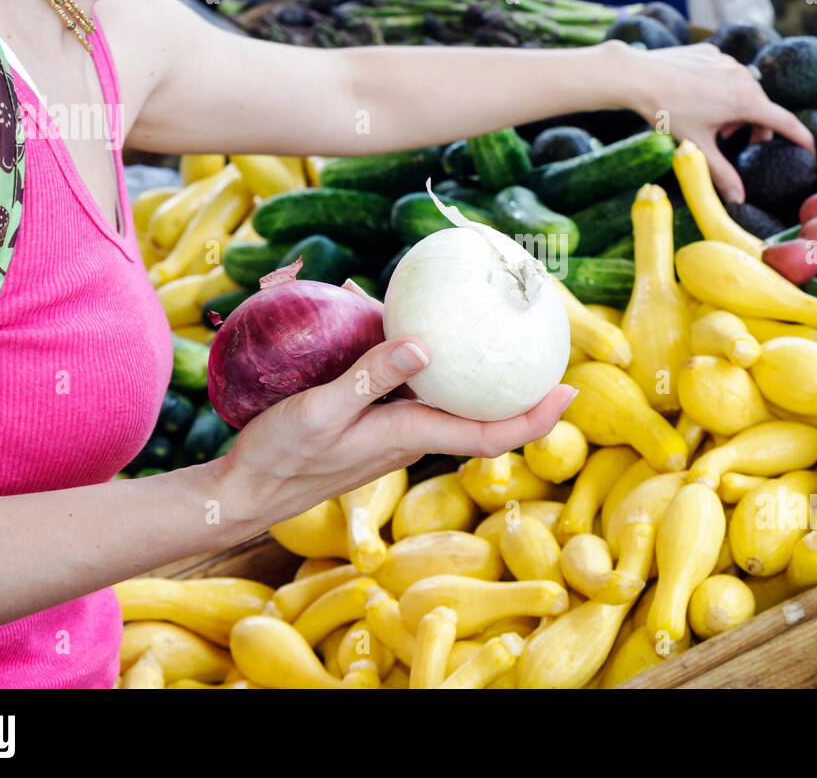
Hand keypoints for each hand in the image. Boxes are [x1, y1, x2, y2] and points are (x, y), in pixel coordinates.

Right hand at [215, 283, 573, 525]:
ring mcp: (390, 428)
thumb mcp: (321, 411)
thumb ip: (369, 377)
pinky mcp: (369, 420)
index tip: (570, 392)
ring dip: (470, 371)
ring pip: (446, 399)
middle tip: (544, 346)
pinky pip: (410, 387)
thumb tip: (426, 344)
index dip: (535, 418)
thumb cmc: (281, 457)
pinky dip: (421, 359)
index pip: (490, 433)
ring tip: (483, 323)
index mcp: (409, 435)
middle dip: (517, 388)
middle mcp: (410, 434)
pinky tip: (401, 323)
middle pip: (480, 414)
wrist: (245, 493)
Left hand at [622, 42, 813, 203]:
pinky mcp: (711, 53)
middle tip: (731, 140)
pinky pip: (725, 74)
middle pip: (762, 107)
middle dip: (753, 127)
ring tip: (710, 122)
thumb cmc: (668, 112)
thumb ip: (721, 174)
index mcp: (746, 101)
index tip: (810, 148)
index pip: (785, 122)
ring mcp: (727, 61)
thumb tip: (739, 199)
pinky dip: (720, 89)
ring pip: (743, 89)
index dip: (801, 137)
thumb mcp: (697, 146)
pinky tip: (696, 98)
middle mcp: (744, 77)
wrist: (638, 76)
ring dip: (736, 108)